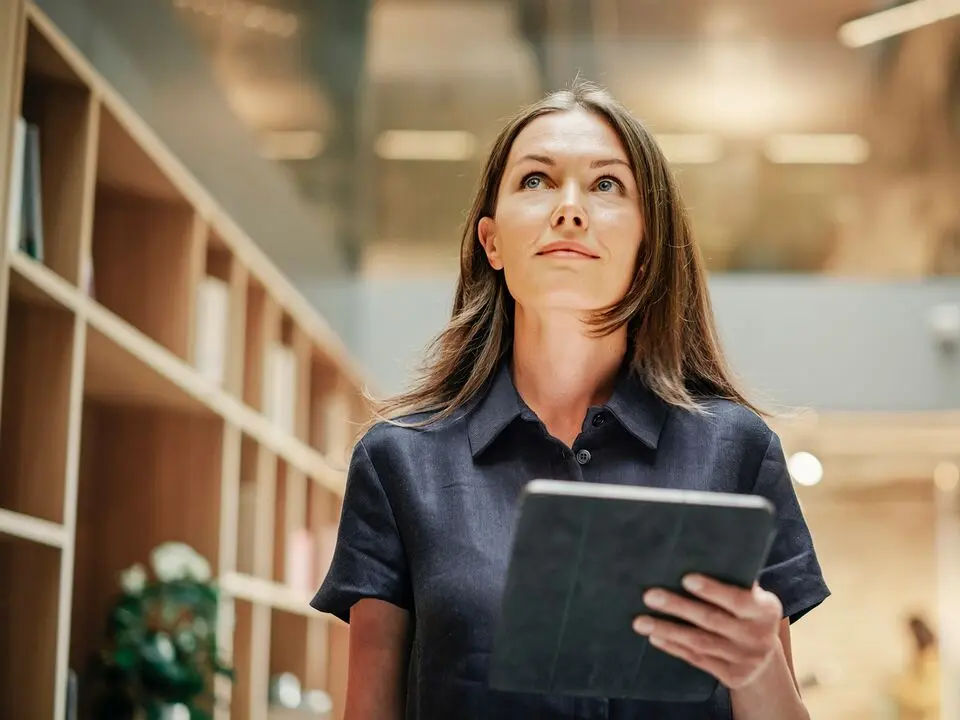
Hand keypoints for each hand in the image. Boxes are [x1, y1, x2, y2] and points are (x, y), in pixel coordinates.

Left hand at [631, 574, 782, 689]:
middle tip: (650, 596)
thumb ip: (734, 580)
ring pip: (700, 642)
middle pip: (711, 620)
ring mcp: (744, 659)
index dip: (712, 590)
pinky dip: (674, 647)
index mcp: (765, 610)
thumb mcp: (754, 597)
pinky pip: (697, 659)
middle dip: (678, 607)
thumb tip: (702, 553)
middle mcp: (757, 636)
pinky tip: (655, 637)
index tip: (686, 578)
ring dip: (667, 630)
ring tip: (640, 621)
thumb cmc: (749, 613)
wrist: (766, 659)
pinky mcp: (732, 676)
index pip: (738, 600)